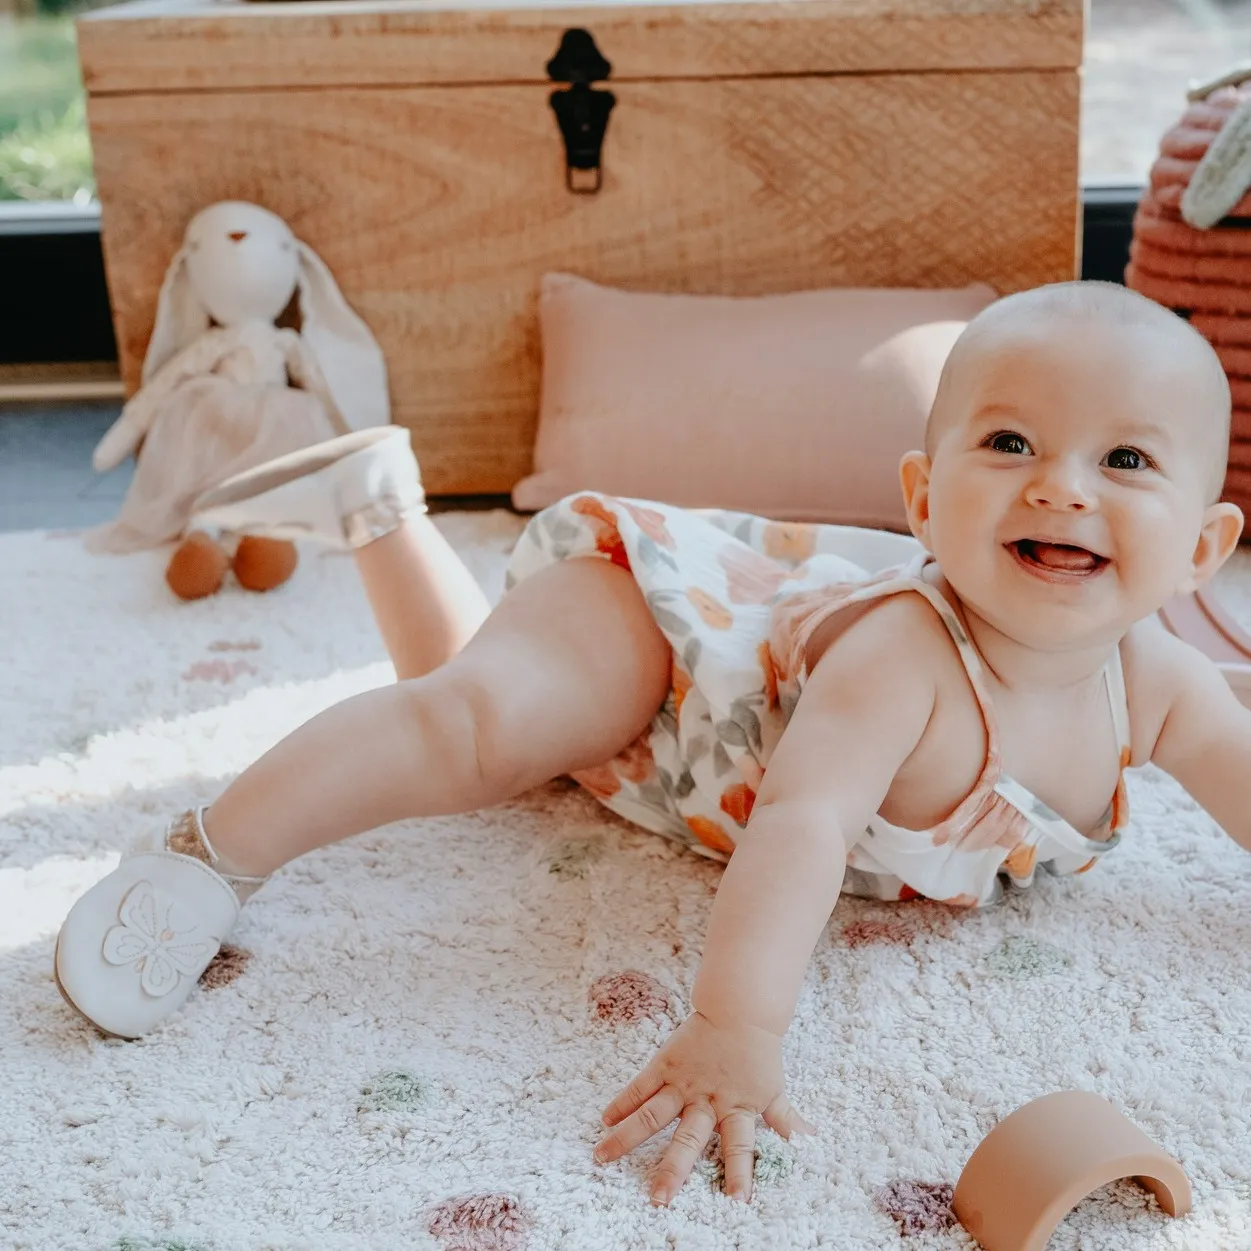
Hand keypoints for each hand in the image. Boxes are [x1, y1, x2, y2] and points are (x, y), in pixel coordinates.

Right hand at [593, 1010, 814, 1205]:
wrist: (740, 1011)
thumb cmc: (758, 1055)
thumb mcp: (774, 1089)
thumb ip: (786, 1120)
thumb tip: (811, 1141)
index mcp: (736, 1109)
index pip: (740, 1147)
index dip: (740, 1173)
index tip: (736, 1202)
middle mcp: (706, 1101)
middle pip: (688, 1140)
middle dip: (672, 1170)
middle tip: (657, 1199)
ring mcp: (682, 1083)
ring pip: (652, 1115)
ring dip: (627, 1137)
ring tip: (603, 1156)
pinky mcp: (665, 1065)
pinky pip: (640, 1086)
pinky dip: (622, 1102)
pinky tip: (605, 1118)